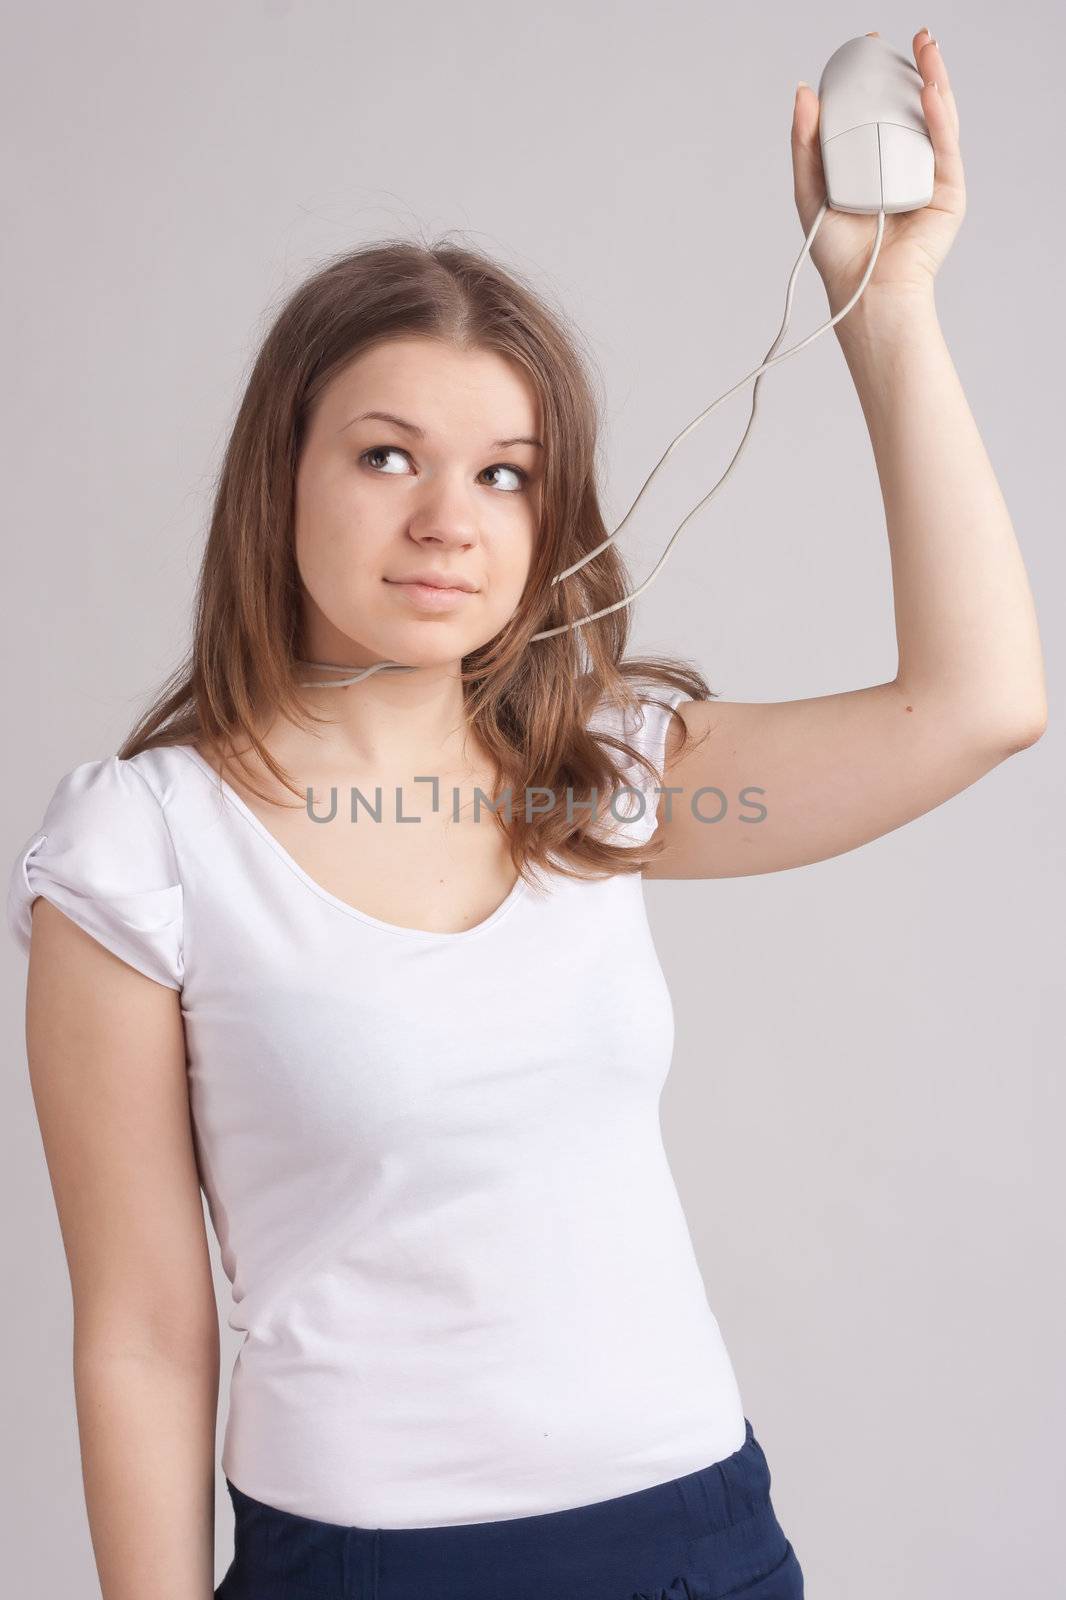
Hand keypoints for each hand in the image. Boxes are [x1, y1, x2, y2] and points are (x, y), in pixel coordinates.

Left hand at [791, 29, 965, 316]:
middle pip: (908, 107)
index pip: (876, 110)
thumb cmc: (838, 252)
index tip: (864, 49)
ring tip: (925, 48)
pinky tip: (929, 90)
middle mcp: (902, 165)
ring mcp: (928, 175)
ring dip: (933, 79)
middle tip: (900, 39)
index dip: (873, 77)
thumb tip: (802, 92)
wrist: (866, 289)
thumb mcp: (810, 188)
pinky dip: (938, 116)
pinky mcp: (949, 190)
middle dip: (908, 69)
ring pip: (934, 118)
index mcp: (872, 162)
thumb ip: (805, 142)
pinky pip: (945, 146)